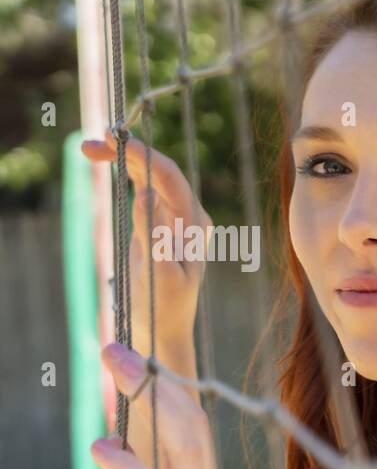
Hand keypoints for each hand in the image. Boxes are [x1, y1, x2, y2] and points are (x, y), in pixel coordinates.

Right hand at [81, 135, 209, 357]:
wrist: (164, 329)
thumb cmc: (164, 307)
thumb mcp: (159, 274)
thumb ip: (155, 235)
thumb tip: (146, 194)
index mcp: (194, 225)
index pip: (171, 178)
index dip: (144, 155)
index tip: (115, 140)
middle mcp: (189, 216)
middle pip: (160, 172)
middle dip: (129, 152)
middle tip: (92, 143)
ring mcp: (176, 218)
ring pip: (151, 177)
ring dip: (124, 159)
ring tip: (91, 149)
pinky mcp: (160, 223)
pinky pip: (145, 188)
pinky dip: (126, 172)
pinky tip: (108, 160)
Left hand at [91, 342, 229, 468]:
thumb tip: (119, 448)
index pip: (190, 429)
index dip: (163, 387)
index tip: (131, 354)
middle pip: (190, 426)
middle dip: (155, 378)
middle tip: (117, 342)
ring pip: (181, 450)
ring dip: (146, 402)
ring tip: (112, 365)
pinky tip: (102, 447)